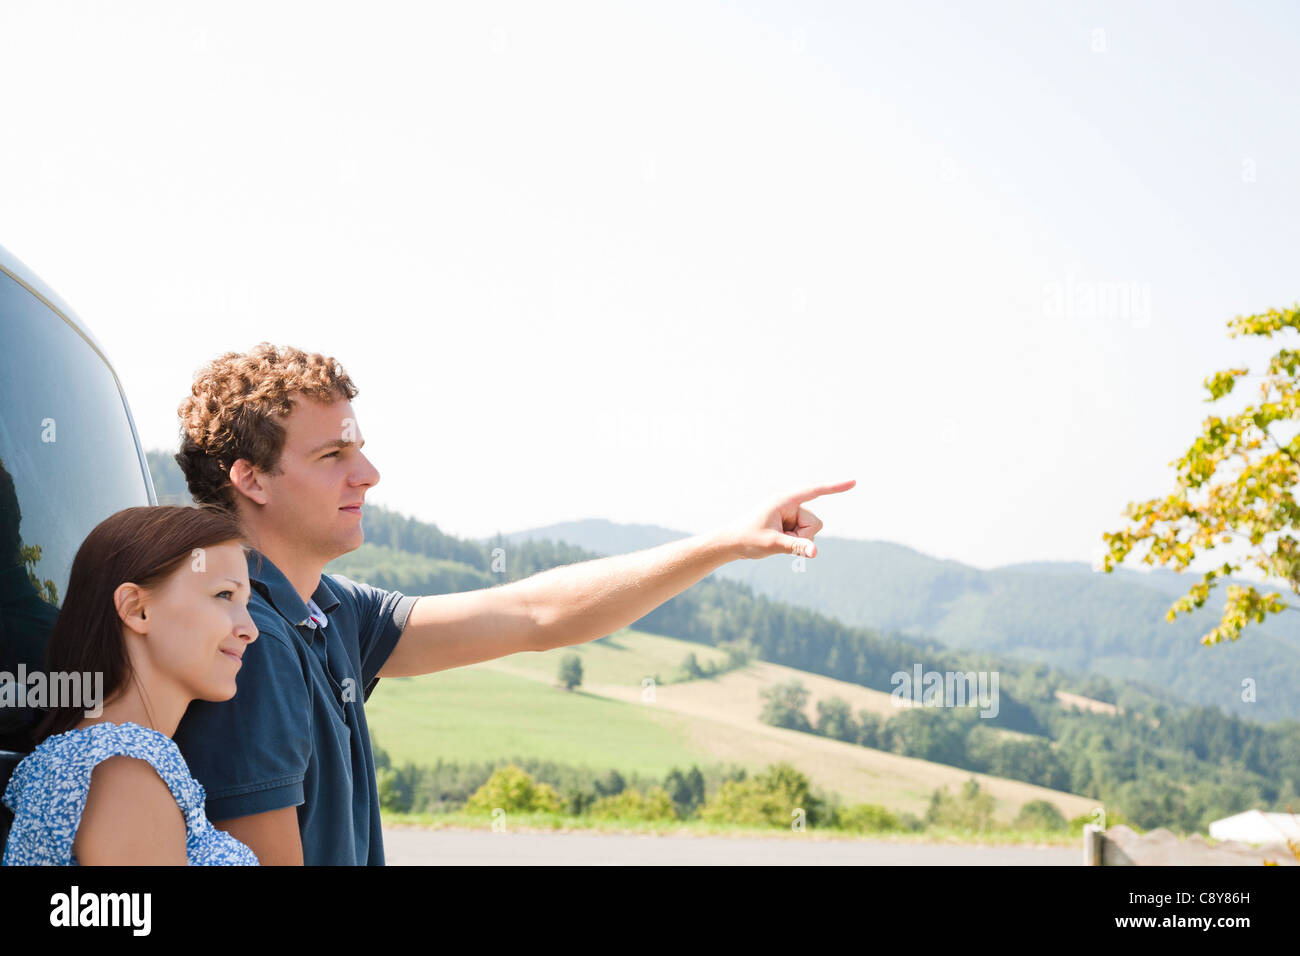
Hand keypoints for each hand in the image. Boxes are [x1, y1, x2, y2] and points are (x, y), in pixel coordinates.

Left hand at [722, 479, 855, 559]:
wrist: (732, 544)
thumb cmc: (748, 539)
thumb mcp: (773, 544)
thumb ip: (796, 547)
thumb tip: (815, 552)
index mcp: (784, 500)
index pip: (814, 491)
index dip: (835, 487)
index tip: (854, 482)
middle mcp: (789, 504)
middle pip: (815, 523)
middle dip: (803, 536)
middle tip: (781, 540)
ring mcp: (791, 514)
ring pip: (811, 531)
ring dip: (798, 540)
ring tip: (777, 540)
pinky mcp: (790, 523)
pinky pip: (804, 535)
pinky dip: (796, 542)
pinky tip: (779, 541)